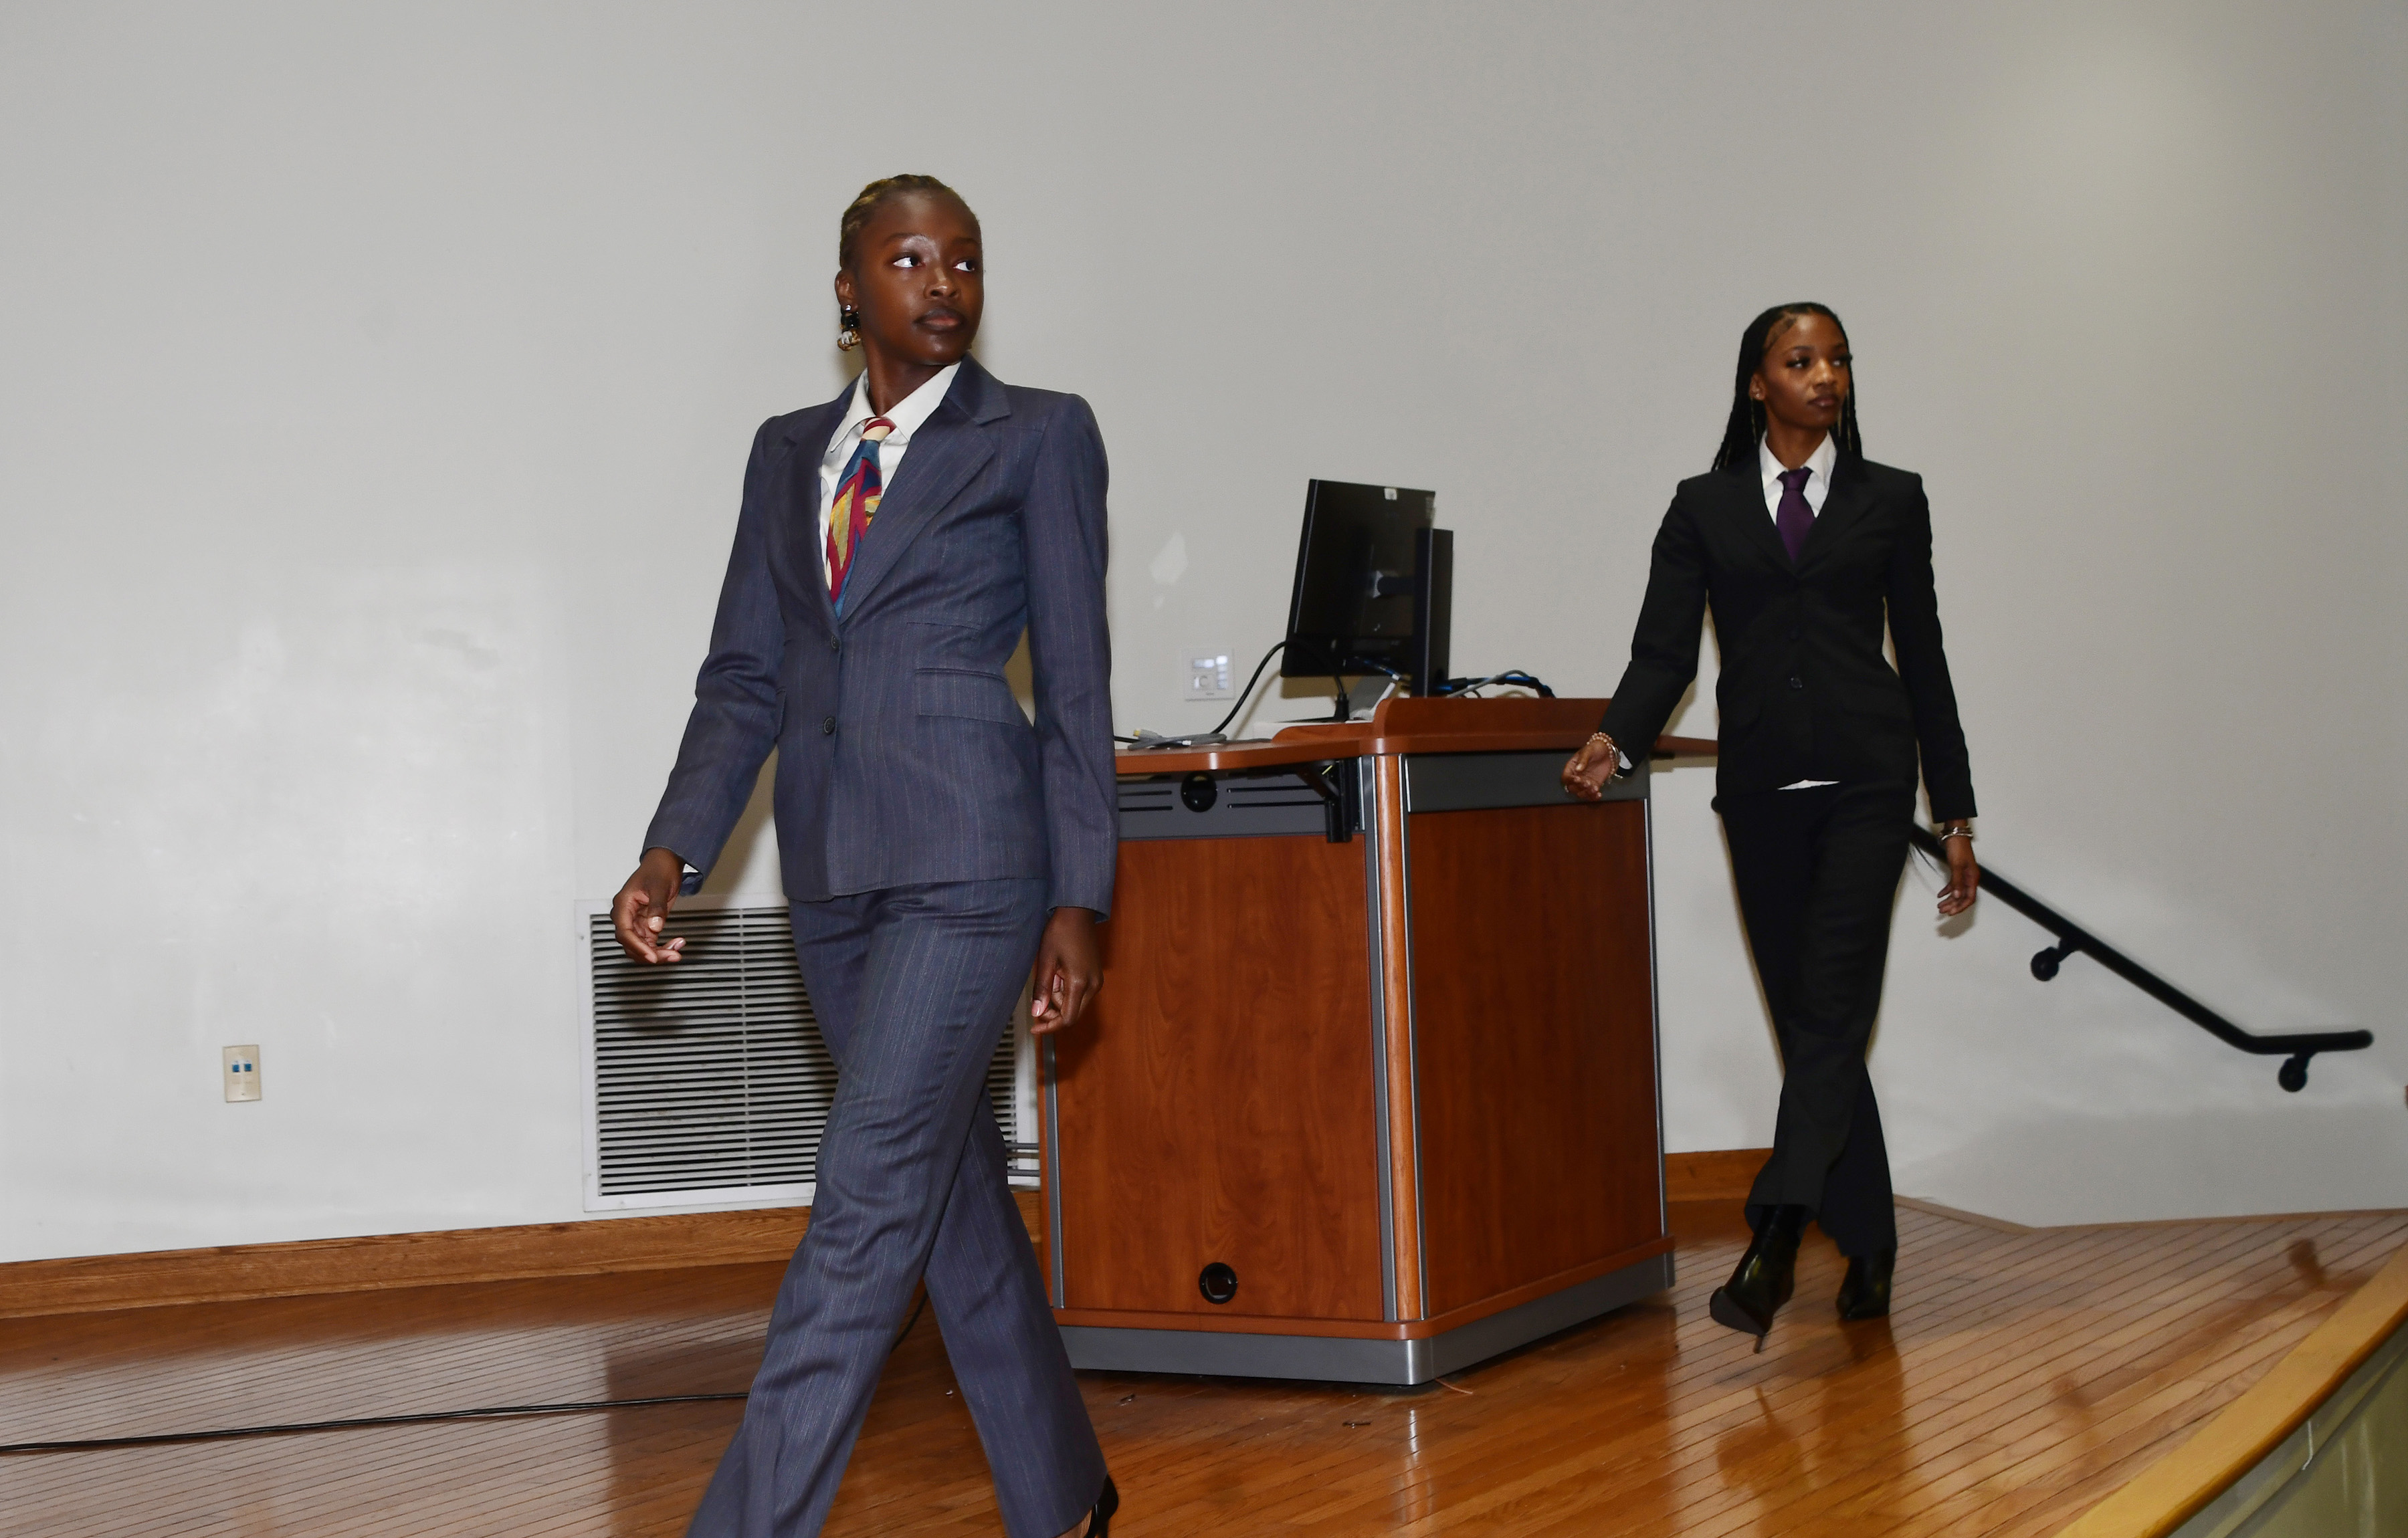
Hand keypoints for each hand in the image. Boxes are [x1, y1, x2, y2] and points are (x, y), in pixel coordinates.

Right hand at [611, 846, 688, 963]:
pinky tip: (677, 943)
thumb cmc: (659, 869)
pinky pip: (650, 943)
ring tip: (677, 951)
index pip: (625, 932)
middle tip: (672, 955)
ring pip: (641, 947)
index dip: (637, 946)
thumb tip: (655, 927)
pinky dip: (662, 947)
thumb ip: (657, 907)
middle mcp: (626, 916)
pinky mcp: (645, 925)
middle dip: (651, 954)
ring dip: (658, 953)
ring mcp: (635, 922)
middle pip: (632, 944)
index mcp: (623, 905)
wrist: (665, 862)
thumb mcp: (659, 886)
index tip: (652, 956)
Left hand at [1028, 907, 1101, 1034]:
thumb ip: (1042, 989)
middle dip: (1054, 1013)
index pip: (1067, 1018)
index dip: (1050, 1026)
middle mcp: (1093, 985)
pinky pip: (1080, 993)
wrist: (1077, 913)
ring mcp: (1096, 980)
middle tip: (1038, 1000)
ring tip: (1050, 976)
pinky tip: (1058, 975)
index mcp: (1080, 983)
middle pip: (1073, 1014)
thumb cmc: (1060, 932)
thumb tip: (1037, 1013)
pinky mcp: (1095, 975)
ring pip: (1076, 1004)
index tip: (1035, 1028)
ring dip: (1060, 999)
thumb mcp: (1045, 961)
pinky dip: (1066, 991)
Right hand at [1561, 733, 1618, 801]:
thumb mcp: (1588, 751)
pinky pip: (1591, 794)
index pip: (1566, 777)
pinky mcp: (1594, 785)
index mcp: (1572, 767)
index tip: (1577, 779)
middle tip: (1587, 783)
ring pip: (1581, 793)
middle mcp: (1577, 776)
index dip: (1570, 780)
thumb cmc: (1595, 748)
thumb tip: (1578, 769)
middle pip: (1572, 787)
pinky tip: (1598, 794)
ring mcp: (1585, 782)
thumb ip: (1583, 760)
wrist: (1608, 751)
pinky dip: (1594, 797)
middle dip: (1579, 787)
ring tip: (1594, 789)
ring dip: (1587, 793)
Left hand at [1937, 827, 1979, 916]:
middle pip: (1962, 897)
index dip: (1960, 907)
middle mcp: (1970, 878)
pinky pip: (1953, 885)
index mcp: (1972, 878)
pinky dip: (1947, 890)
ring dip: (1949, 899)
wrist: (1954, 835)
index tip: (1951, 912)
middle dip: (1953, 905)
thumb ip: (1957, 882)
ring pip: (1957, 892)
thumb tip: (1957, 896)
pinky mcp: (1957, 871)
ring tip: (1939, 906)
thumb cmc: (1958, 848)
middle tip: (1942, 911)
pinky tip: (1939, 895)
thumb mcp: (1957, 865)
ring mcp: (1964, 875)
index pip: (1969, 898)